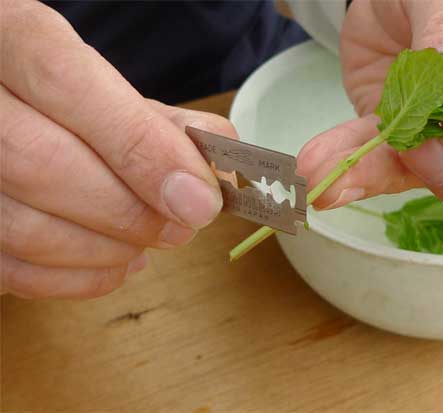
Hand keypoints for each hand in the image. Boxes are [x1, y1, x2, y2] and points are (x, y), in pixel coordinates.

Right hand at [0, 1, 236, 298]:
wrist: (9, 110)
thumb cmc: (67, 102)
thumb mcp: (114, 91)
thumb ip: (164, 124)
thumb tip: (217, 175)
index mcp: (14, 41)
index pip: (66, 84)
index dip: (141, 149)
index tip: (200, 199)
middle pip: (41, 164)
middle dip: (130, 212)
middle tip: (184, 227)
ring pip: (24, 227)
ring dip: (108, 250)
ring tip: (150, 243)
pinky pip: (13, 269)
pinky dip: (78, 278)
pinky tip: (117, 263)